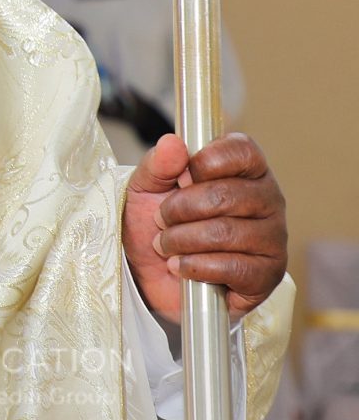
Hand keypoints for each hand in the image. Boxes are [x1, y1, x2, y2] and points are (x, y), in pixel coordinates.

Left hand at [122, 131, 286, 323]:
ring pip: (225, 233)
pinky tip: (181, 266)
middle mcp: (268, 200)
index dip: (206, 161)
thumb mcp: (146, 189)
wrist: (154, 277)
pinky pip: (231, 267)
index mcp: (246, 170)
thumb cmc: (159, 225)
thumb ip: (158, 165)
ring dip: (181, 240)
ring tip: (166, 245)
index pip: (242, 150)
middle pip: (225, 195)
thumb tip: (172, 142)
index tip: (181, 177)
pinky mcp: (268, 274)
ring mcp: (272, 238)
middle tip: (160, 220)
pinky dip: (194, 266)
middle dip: (178, 210)